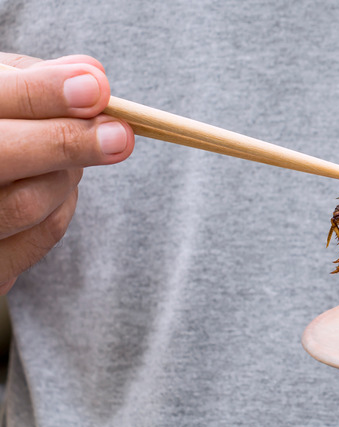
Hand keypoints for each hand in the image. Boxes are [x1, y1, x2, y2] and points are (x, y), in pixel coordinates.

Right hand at [0, 53, 133, 294]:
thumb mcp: (0, 92)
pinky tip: (58, 184)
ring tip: (75, 150)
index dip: (42, 93)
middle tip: (122, 135)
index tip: (97, 87)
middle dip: (69, 142)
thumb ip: (37, 80)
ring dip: (70, 173)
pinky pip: (43, 235)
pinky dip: (65, 204)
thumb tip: (93, 75)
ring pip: (30, 201)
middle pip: (2, 156)